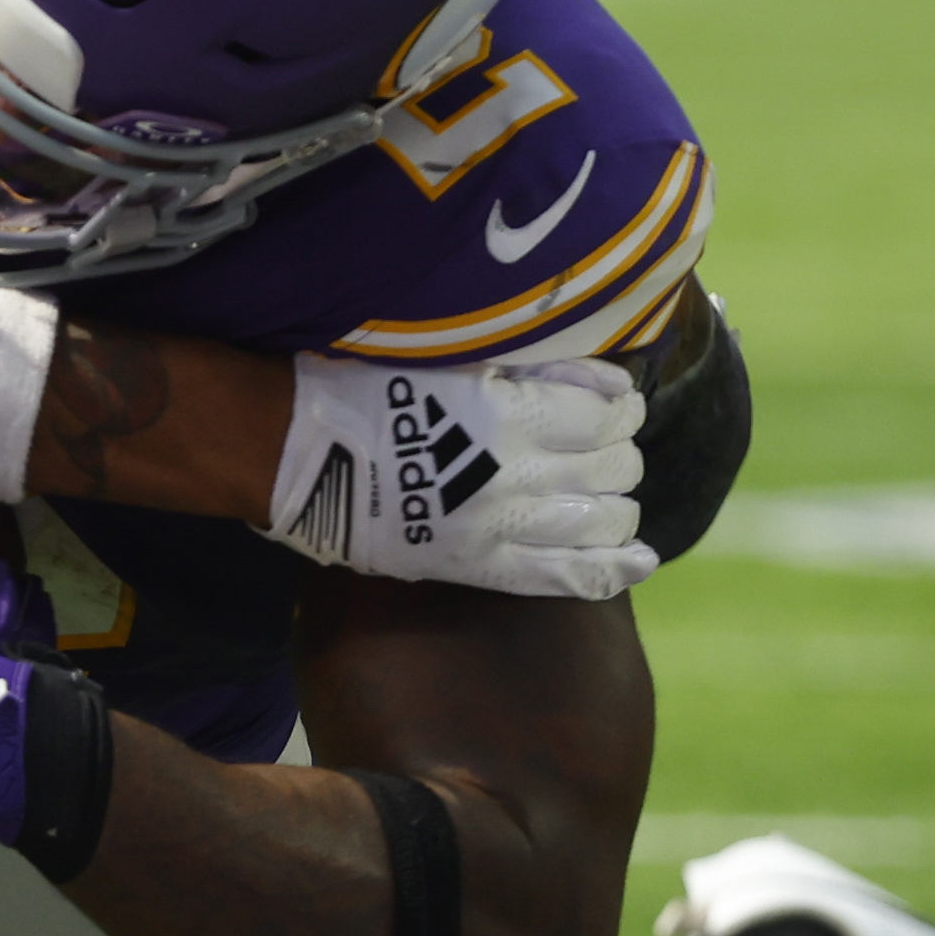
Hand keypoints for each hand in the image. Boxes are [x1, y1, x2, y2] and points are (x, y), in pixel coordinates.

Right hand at [267, 354, 648, 600]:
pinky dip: (613, 569)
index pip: (607, 414)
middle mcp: (518, 473)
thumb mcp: (449, 359)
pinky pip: (567, 576)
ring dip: (616, 504)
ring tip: (603, 494)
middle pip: (613, 467)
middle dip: (618, 454)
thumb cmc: (364, 390)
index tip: (614, 404)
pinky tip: (640, 559)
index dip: (621, 407)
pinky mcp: (480, 566)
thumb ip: (527, 368)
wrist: (295, 454)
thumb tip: (600, 378)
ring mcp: (502, 527)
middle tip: (598, 447)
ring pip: (603, 520)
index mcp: (511, 413)